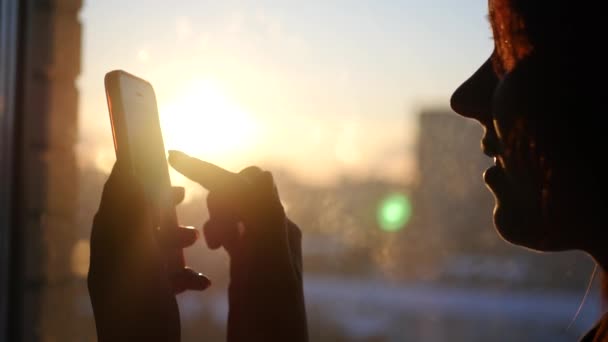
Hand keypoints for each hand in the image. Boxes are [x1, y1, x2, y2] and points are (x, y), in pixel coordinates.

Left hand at [88, 162, 209, 341]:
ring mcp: (136, 276)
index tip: (146, 152)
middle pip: (140, 217)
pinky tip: (203, 282)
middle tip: (182, 194)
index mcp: (110, 244)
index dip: (129, 173)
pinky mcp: (152, 294)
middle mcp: (119, 256)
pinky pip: (172, 272)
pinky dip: (188, 272)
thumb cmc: (137, 309)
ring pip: (160, 244)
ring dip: (181, 240)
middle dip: (163, 207)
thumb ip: (139, 219)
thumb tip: (138, 177)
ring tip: (198, 240)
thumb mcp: (139, 258)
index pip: (116, 197)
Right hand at [169, 150, 307, 341]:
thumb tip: (260, 173)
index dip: (206, 169)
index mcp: (278, 230)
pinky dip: (216, 232)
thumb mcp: (267, 271)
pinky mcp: (251, 265)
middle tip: (210, 239)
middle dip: (214, 200)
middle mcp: (274, 233)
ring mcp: (262, 248)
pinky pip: (231, 232)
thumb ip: (265, 222)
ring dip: (214, 218)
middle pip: (237, 192)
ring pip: (232, 211)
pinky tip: (209, 248)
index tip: (171, 157)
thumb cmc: (271, 323)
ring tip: (209, 246)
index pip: (243, 184)